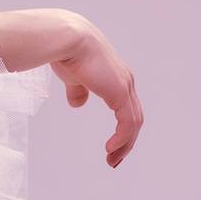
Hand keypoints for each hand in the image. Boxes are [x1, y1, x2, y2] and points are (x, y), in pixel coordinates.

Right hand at [51, 17, 144, 167]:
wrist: (67, 39)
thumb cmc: (66, 52)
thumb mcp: (73, 77)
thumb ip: (78, 90)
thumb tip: (78, 104)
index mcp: (116, 77)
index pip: (126, 108)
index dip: (121, 129)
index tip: (110, 147)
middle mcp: (125, 81)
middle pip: (134, 118)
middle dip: (126, 142)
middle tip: (114, 160)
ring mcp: (125, 86)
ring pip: (133, 123)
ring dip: (125, 144)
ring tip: (112, 160)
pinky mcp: (120, 93)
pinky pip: (127, 123)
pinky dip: (122, 139)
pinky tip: (110, 148)